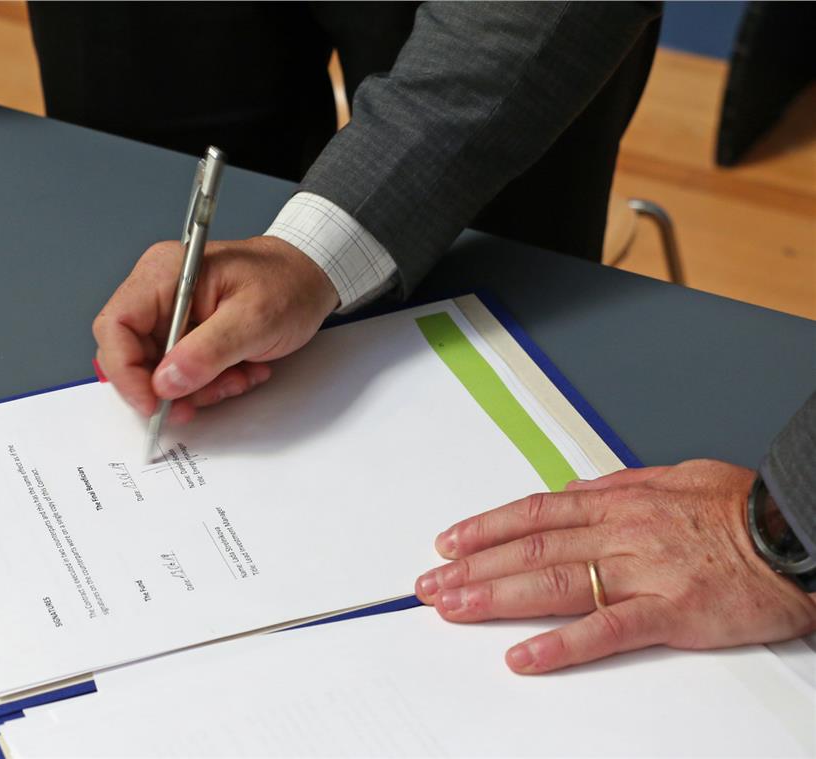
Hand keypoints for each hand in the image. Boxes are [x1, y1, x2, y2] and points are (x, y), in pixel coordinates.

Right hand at [93, 236, 338, 422]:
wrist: (312, 277)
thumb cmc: (288, 284)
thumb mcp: (253, 320)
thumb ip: (207, 352)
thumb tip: (165, 383)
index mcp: (165, 273)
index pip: (116, 325)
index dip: (125, 371)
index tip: (152, 403)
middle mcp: (159, 290)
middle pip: (131, 353)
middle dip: (168, 386)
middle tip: (201, 401)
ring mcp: (171, 312)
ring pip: (157, 369)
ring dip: (195, 388)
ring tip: (236, 378)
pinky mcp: (185, 331)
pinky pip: (179, 370)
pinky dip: (206, 382)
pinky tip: (239, 372)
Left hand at [415, 460, 815, 673]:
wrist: (799, 534)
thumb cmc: (740, 508)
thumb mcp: (674, 477)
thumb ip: (617, 486)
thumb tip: (571, 491)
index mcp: (618, 501)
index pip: (532, 514)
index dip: (484, 528)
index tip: (448, 543)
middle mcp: (621, 532)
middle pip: (529, 549)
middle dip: (472, 568)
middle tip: (430, 585)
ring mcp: (644, 572)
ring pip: (553, 583)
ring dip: (495, 597)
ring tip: (454, 610)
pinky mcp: (673, 611)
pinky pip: (607, 629)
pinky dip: (561, 644)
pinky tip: (524, 656)